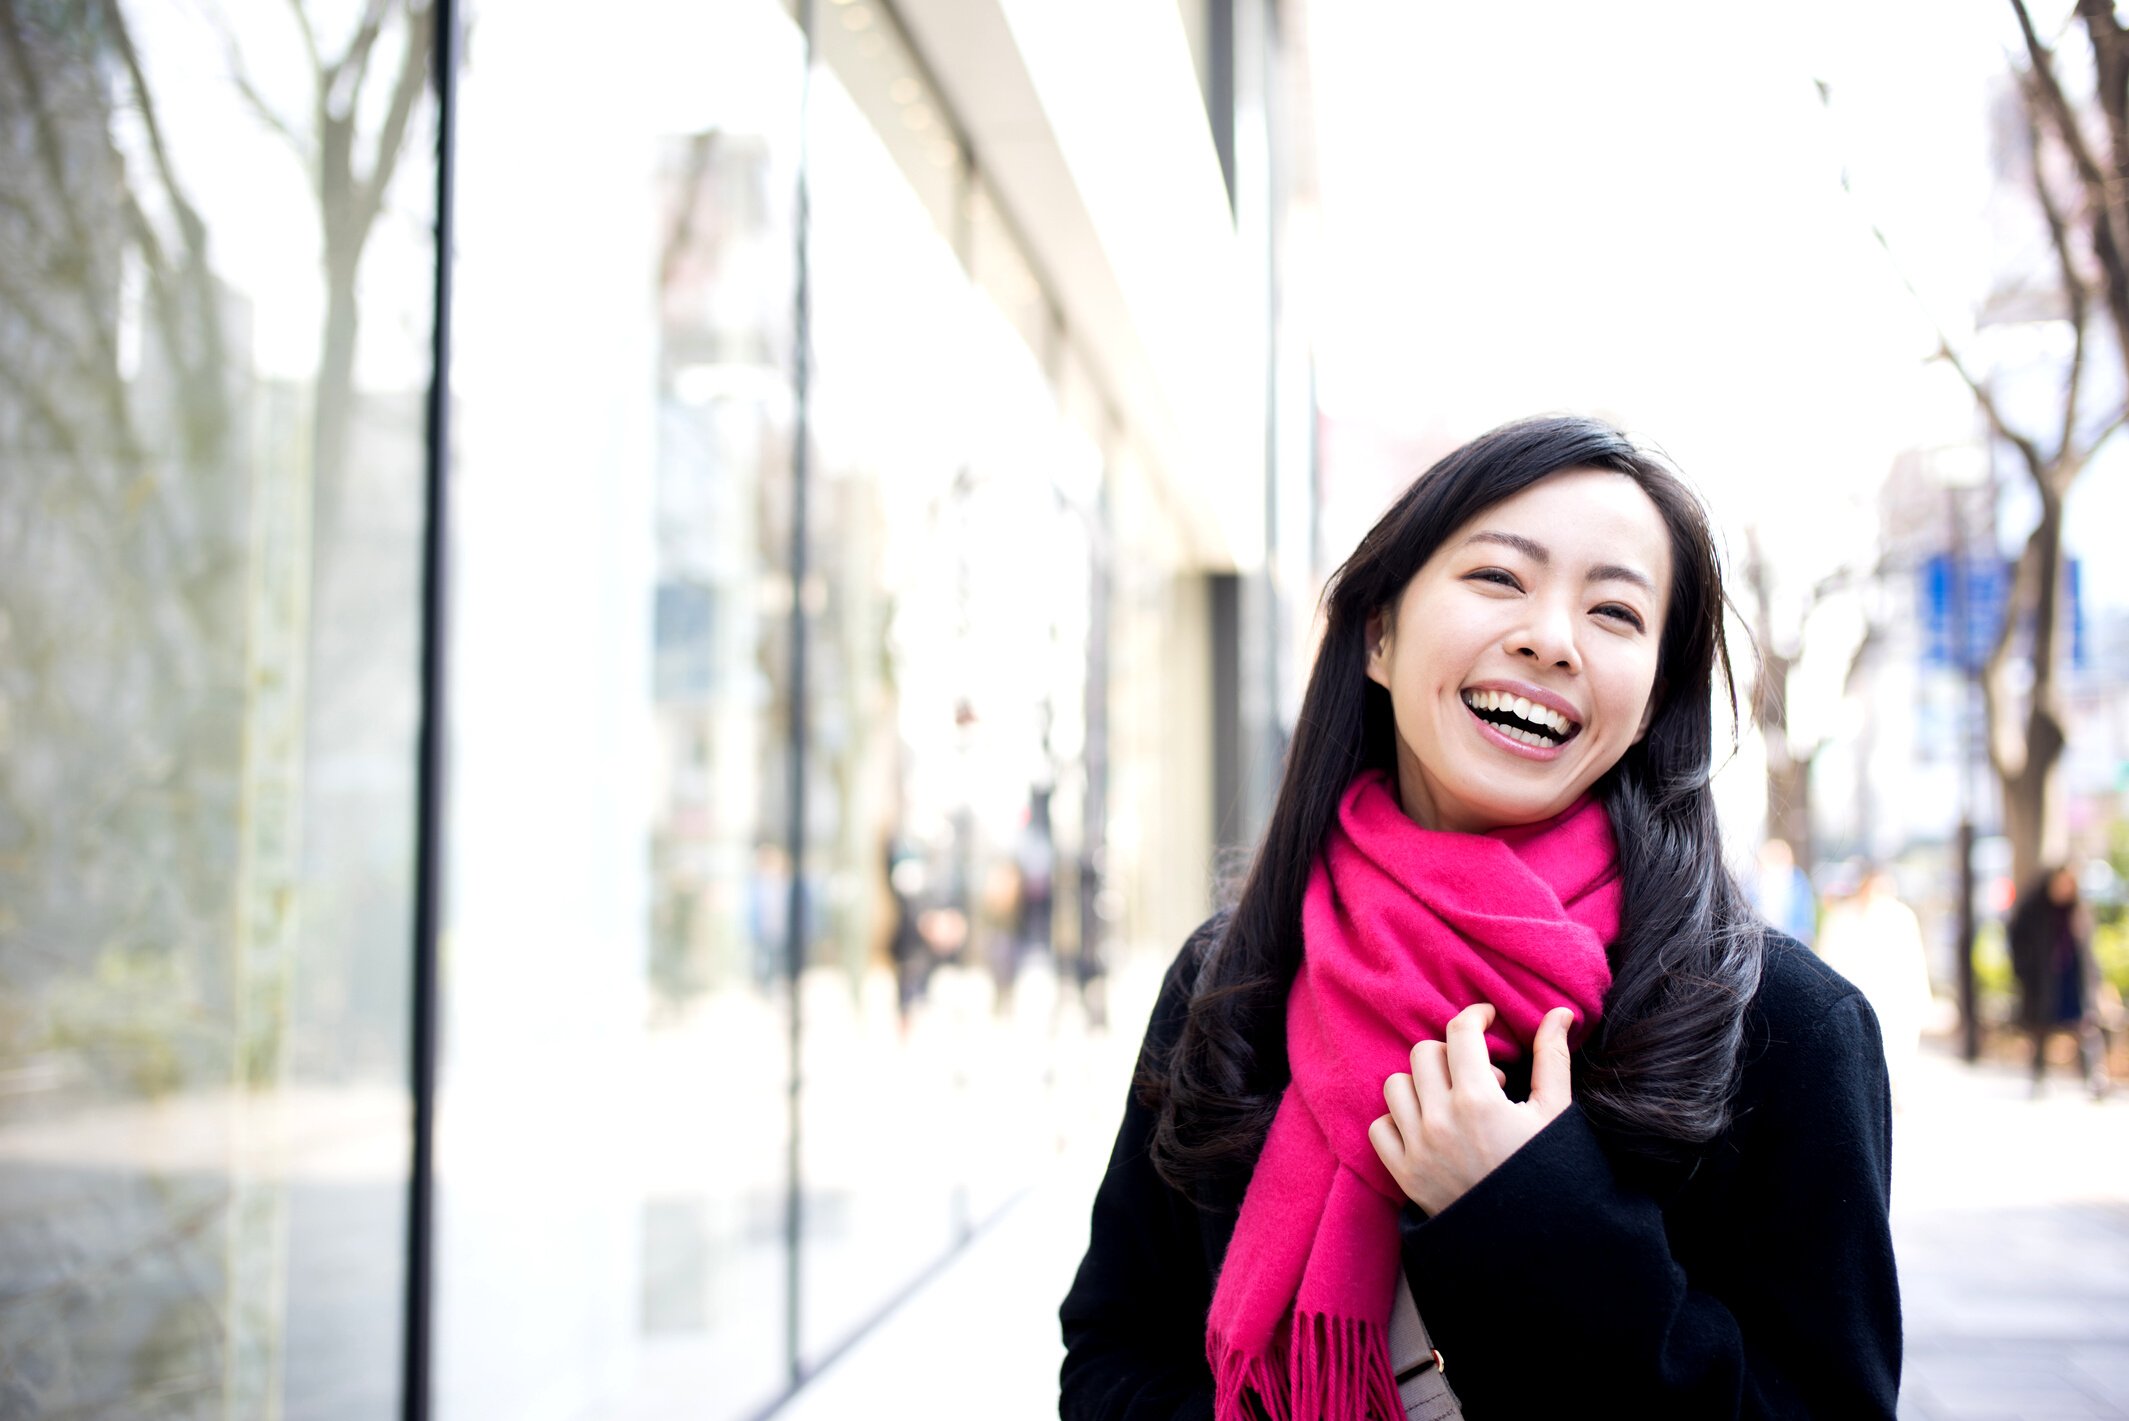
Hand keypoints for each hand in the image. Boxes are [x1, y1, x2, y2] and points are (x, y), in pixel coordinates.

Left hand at [1368, 1003, 1575, 1215]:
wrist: (1531, 1243)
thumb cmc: (1549, 1175)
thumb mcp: (1556, 1114)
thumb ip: (1552, 1058)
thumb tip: (1560, 1012)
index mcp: (1479, 1100)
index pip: (1459, 1032)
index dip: (1474, 1016)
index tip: (1486, 1018)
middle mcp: (1440, 1120)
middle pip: (1425, 1053)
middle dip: (1452, 1055)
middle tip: (1480, 1075)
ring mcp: (1417, 1148)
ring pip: (1396, 1085)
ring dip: (1422, 1084)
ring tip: (1453, 1101)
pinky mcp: (1403, 1174)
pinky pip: (1380, 1127)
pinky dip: (1398, 1121)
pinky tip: (1429, 1128)